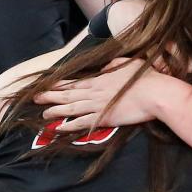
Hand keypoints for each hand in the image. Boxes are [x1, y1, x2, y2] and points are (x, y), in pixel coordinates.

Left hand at [33, 58, 172, 130]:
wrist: (156, 94)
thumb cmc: (146, 77)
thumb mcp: (127, 63)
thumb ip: (112, 65)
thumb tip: (104, 68)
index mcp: (99, 79)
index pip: (74, 82)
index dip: (58, 84)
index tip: (46, 85)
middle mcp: (94, 92)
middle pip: (67, 94)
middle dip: (50, 97)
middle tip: (35, 98)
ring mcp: (98, 105)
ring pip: (71, 108)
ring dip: (56, 111)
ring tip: (43, 114)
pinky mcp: (104, 118)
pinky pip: (82, 122)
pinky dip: (69, 125)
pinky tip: (59, 128)